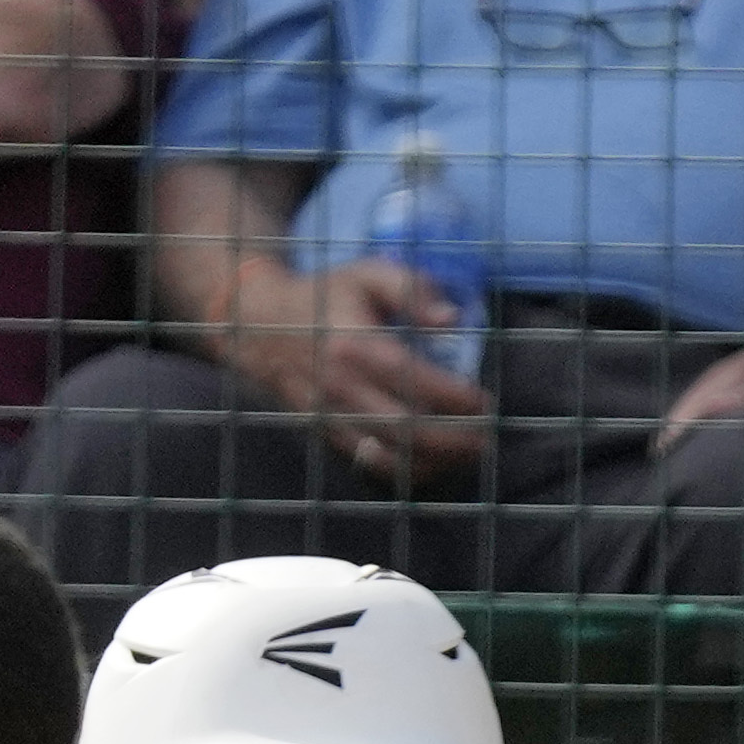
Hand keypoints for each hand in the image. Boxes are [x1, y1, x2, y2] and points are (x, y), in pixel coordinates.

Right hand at [203, 260, 491, 482]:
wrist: (258, 325)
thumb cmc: (325, 295)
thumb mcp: (367, 273)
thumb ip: (411, 288)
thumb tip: (452, 318)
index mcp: (354, 342)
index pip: (410, 378)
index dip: (451, 396)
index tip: (482, 401)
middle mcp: (340, 385)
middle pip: (403, 427)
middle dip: (450, 440)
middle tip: (484, 439)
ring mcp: (330, 415)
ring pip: (386, 454)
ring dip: (431, 462)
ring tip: (465, 457)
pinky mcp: (324, 432)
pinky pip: (366, 462)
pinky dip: (402, 470)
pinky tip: (429, 464)